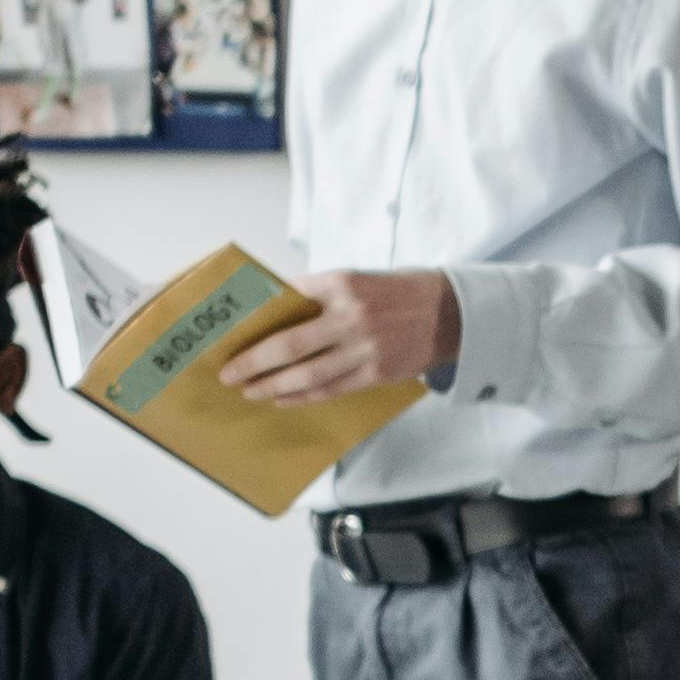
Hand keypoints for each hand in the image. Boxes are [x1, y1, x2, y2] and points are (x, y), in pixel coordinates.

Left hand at [228, 267, 457, 404]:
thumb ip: (319, 295)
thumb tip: (275, 311)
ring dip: (272, 386)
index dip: (256, 321)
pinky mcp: (377, 373)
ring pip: (307, 374)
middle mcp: (351, 316)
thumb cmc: (397, 294)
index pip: (287, 301)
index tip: (232, 335)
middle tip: (229, 373)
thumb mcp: (357, 280)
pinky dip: (302, 396)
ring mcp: (365, 348)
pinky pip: (331, 389)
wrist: (450, 313)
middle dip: (253, 362)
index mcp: (341, 284)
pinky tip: (283, 399)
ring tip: (250, 391)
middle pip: (289, 345)